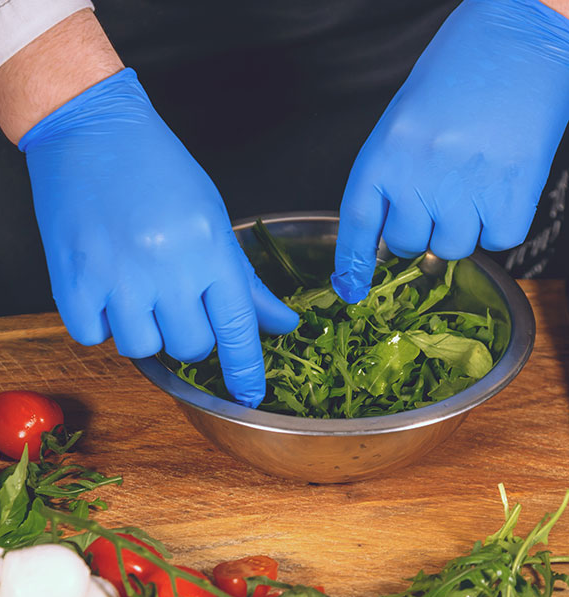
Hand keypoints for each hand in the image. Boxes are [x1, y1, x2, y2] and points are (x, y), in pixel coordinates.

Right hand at [19, 69, 297, 406]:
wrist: (89, 128)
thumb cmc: (157, 167)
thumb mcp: (211, 216)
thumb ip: (243, 277)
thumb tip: (280, 324)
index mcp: (208, 247)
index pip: (238, 327)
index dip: (247, 369)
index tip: (250, 395)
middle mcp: (165, 267)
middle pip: (191, 347)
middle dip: (192, 338)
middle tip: (179, 305)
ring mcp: (115, 276)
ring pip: (143, 350)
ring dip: (146, 332)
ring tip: (137, 292)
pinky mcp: (70, 280)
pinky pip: (93, 336)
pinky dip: (102, 322)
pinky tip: (104, 288)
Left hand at [332, 0, 568, 302]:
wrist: (520, 35)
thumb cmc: (458, 72)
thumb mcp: (404, 121)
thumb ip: (393, 175)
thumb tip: (393, 231)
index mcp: (383, 153)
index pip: (358, 222)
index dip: (353, 260)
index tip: (350, 286)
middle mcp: (417, 174)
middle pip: (407, 243)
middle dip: (419, 233)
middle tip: (438, 201)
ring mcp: (464, 185)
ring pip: (452, 248)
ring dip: (461, 230)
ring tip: (474, 186)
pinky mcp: (512, 190)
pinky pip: (499, 240)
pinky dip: (499, 225)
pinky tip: (501, 190)